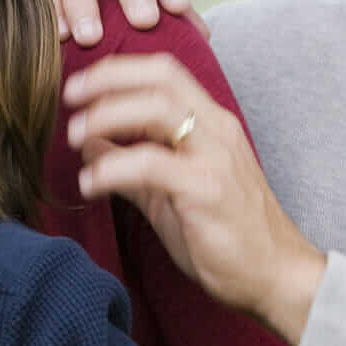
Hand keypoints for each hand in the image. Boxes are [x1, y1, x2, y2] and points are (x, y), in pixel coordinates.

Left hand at [64, 53, 326, 344]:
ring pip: (157, 108)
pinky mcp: (207, 190)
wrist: (276, 276)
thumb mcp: (172, 191)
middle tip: (69, 96)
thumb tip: (89, 144)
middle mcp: (217, 130)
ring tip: (74, 135)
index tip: (82, 85)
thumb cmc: (228, 235)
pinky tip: (91, 183)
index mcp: (212, 124)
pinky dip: (112, 167)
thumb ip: (133, 164)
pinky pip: (151, 164)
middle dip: (108, 79)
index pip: (164, 73)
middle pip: (160, 77)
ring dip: (107, 115)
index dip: (118, 70)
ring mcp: (215, 157)